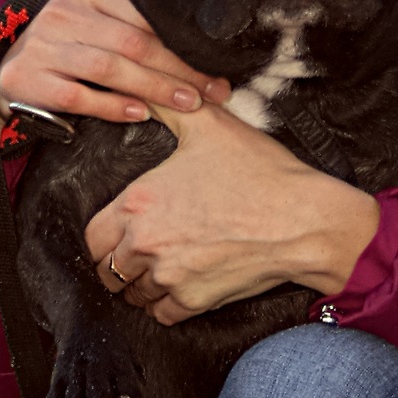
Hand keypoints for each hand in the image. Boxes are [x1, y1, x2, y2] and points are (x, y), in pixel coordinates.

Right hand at [0, 0, 229, 134]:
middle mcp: (63, 12)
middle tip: (212, 91)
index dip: (184, 44)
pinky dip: (112, 106)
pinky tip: (140, 113)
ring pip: (109, 68)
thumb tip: (203, 44)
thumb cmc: (74, 43)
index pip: (144, 17)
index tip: (216, 66)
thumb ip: (138, 20)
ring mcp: (43, 46)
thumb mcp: (100, 17)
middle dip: (179, 70)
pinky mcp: (28, 80)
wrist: (12, 65)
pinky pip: (79, 96)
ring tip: (188, 103)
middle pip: (133, 43)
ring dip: (154, 88)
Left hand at [84, 104, 381, 324]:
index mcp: (138, 203)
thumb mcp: (211, 126)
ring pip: (132, 295)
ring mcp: (168, 276)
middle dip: (118, 263)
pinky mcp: (194, 301)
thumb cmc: (261, 173)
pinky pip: (161, 314)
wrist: (305, 220)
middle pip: (106, 271)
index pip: (91, 236)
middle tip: (138, 253)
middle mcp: (145, 243)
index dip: (103, 235)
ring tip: (161, 269)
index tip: (118, 232)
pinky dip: (166, 306)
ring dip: (141, 285)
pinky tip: (181, 286)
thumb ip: (169, 104)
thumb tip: (147, 83)